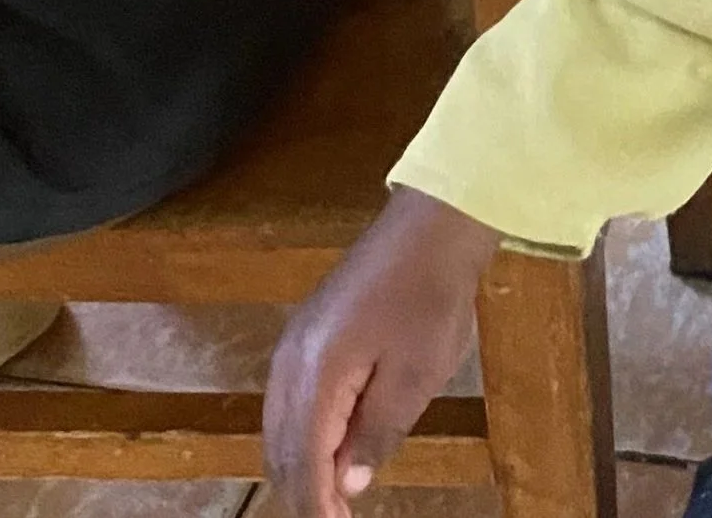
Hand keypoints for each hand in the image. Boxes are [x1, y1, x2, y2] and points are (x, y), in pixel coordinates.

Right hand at [266, 188, 496, 517]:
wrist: (431, 224)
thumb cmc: (431, 299)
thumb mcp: (416, 376)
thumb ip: (377, 433)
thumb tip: (347, 483)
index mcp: (316, 378)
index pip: (304, 462)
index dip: (315, 505)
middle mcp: (290, 363)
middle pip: (281, 447)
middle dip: (303, 489)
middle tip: (334, 516)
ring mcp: (293, 342)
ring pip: (279, 424)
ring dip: (300, 462)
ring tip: (331, 490)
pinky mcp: (306, 329)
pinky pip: (288, 397)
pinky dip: (301, 430)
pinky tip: (326, 441)